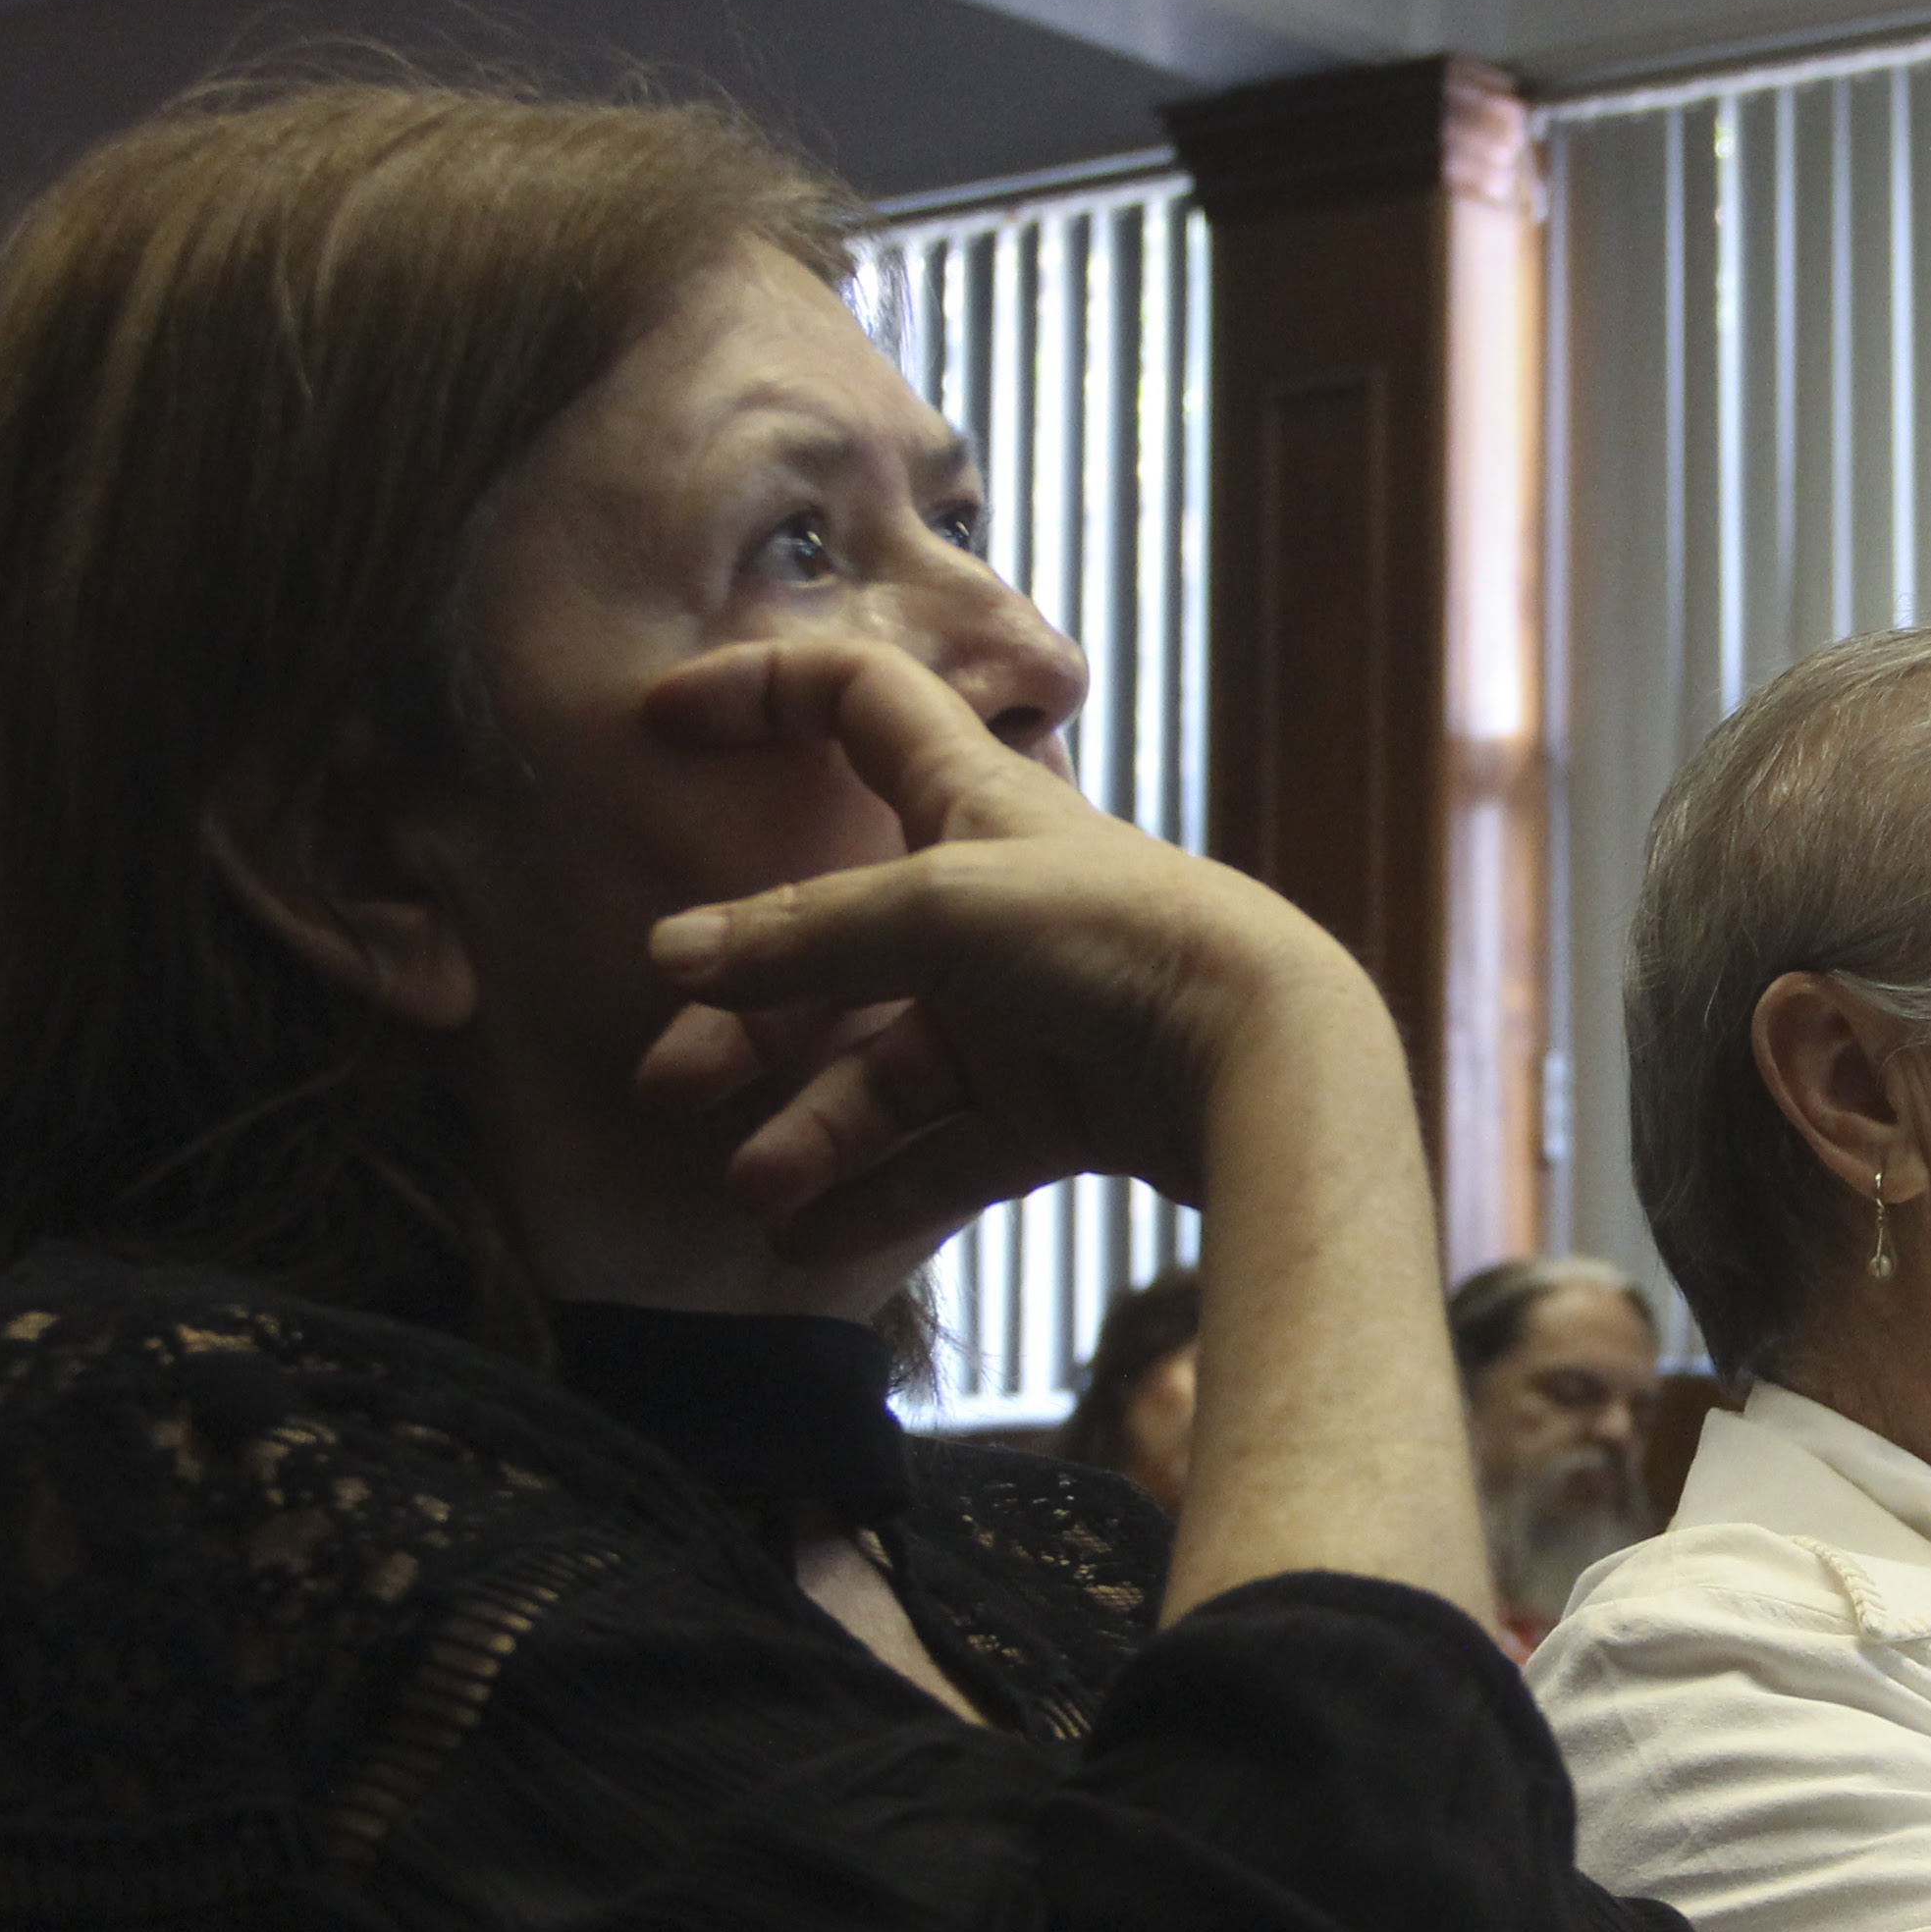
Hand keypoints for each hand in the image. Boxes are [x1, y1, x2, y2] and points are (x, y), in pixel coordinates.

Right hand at [631, 637, 1389, 1264]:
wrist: (1267, 1060)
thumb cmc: (1120, 939)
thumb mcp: (946, 909)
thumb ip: (807, 936)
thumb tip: (672, 957)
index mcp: (976, 801)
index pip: (859, 703)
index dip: (763, 692)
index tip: (663, 722)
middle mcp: (993, 903)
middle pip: (837, 948)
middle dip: (751, 1019)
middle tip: (671, 1086)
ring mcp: (1025, 1012)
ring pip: (887, 1071)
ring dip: (811, 1130)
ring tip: (753, 1189)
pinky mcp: (1061, 1109)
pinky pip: (946, 1154)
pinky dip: (878, 1193)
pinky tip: (806, 1239)